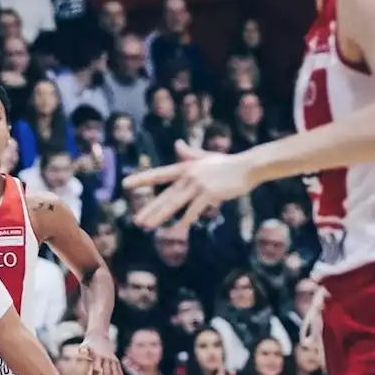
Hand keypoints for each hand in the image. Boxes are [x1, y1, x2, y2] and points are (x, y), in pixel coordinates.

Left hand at [81, 333, 124, 374]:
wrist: (99, 335)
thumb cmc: (89, 344)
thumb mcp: (84, 345)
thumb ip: (83, 350)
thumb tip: (82, 352)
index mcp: (99, 356)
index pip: (96, 369)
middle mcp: (108, 359)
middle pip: (108, 374)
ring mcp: (113, 361)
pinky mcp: (117, 363)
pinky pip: (121, 374)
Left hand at [125, 142, 256, 228]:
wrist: (248, 166)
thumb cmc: (228, 163)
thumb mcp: (206, 156)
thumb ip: (189, 153)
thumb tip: (177, 144)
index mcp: (185, 167)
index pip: (159, 174)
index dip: (142, 179)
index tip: (125, 184)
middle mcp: (188, 175)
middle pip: (165, 195)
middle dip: (150, 209)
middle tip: (136, 220)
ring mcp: (198, 184)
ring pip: (174, 203)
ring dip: (160, 216)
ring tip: (147, 226)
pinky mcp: (209, 193)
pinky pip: (194, 210)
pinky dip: (186, 220)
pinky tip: (177, 230)